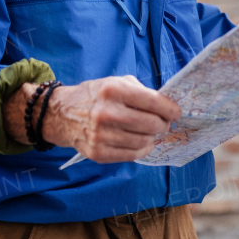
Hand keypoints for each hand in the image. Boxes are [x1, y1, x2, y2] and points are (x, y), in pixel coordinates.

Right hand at [4, 76, 180, 162]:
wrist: (61, 114)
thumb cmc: (95, 96)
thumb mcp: (116, 82)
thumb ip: (140, 91)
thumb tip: (166, 105)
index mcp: (113, 90)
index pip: (152, 102)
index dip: (170, 109)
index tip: (177, 113)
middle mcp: (106, 113)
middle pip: (150, 124)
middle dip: (164, 125)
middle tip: (165, 123)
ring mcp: (101, 135)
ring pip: (143, 141)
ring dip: (153, 138)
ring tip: (152, 132)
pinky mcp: (98, 153)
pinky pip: (131, 155)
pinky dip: (142, 150)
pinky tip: (143, 143)